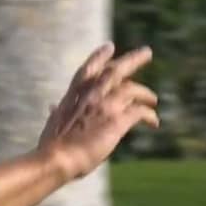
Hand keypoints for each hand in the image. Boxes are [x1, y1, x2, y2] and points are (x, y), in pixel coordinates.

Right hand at [37, 43, 158, 181]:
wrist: (56, 159)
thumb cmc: (51, 147)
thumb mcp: (53, 122)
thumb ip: (57, 112)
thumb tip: (52, 107)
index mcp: (73, 95)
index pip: (88, 69)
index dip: (99, 56)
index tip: (110, 46)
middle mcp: (90, 95)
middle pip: (115, 70)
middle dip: (132, 59)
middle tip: (146, 52)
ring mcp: (104, 106)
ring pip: (132, 88)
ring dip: (145, 92)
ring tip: (153, 99)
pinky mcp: (116, 121)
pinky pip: (139, 112)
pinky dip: (149, 115)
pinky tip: (154, 122)